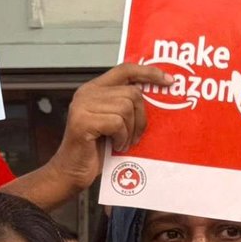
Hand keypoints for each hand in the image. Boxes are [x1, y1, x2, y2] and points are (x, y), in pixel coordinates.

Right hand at [44, 64, 173, 191]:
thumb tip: (155, 99)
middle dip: (140, 117)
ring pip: (126, 108)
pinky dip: (121, 138)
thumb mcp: (114, 123)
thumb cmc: (95, 151)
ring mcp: (83, 106)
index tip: (168, 81)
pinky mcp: (82, 121)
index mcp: (95, 89)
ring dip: (130, 130)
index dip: (148, 72)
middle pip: (131, 93)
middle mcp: (87, 93)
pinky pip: (117, 123)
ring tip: (121, 142)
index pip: (125, 69)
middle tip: (134, 135)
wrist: (72, 172)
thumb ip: (126, 107)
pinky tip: (115, 146)